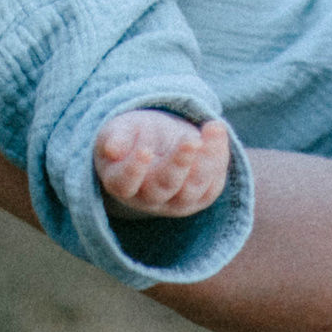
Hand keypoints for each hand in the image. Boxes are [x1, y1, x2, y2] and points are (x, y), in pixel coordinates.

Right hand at [97, 109, 232, 217]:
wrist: (158, 140)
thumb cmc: (133, 136)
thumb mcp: (120, 129)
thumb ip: (116, 137)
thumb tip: (112, 149)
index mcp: (121, 183)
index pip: (125, 183)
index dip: (134, 170)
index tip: (144, 150)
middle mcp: (148, 199)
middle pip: (163, 187)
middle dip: (179, 164)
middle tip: (191, 140)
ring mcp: (176, 202)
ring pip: (192, 190)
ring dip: (206, 161)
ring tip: (213, 129)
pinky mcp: (201, 197)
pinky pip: (212, 184)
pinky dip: (219, 158)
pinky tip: (217, 132)